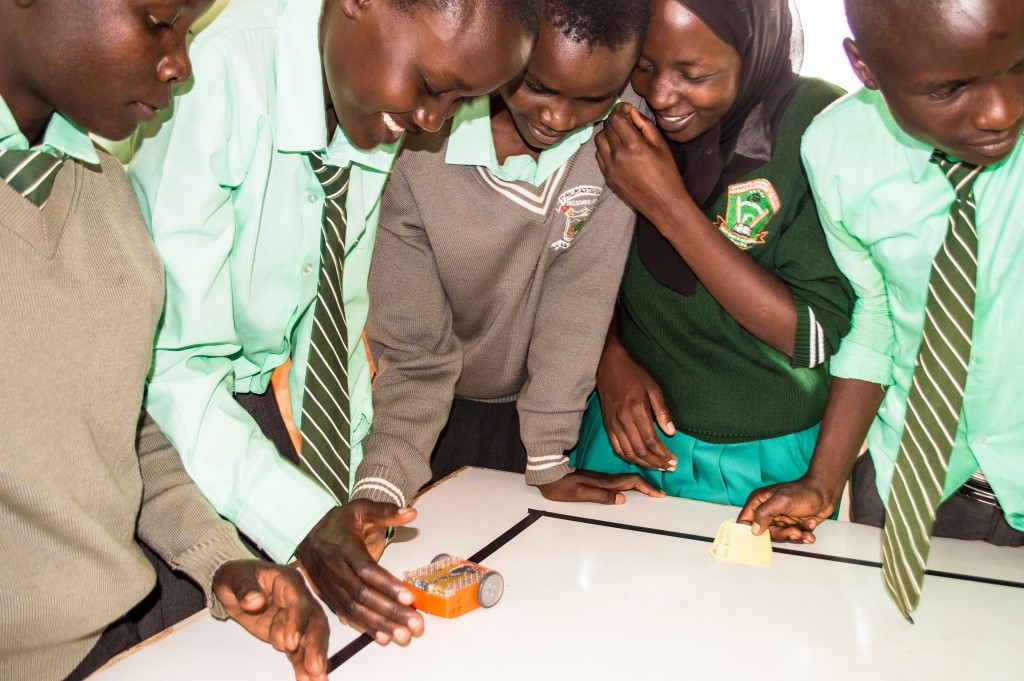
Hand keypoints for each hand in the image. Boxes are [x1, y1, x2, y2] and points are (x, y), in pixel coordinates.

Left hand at [213, 560, 328, 680]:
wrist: (233, 587)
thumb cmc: (236, 577)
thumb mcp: (234, 577)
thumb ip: (245, 588)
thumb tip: (255, 601)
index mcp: (289, 582)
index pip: (299, 602)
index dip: (297, 622)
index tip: (290, 642)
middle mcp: (299, 600)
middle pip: (315, 622)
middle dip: (315, 645)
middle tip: (314, 667)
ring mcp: (295, 620)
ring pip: (311, 640)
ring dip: (315, 659)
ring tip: (317, 679)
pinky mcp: (289, 635)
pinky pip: (299, 651)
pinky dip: (303, 665)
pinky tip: (307, 679)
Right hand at [294, 502, 423, 644]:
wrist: (306, 533)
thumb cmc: (339, 522)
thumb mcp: (361, 508)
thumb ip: (385, 511)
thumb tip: (411, 512)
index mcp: (344, 547)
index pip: (367, 570)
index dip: (387, 585)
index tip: (409, 597)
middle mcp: (335, 570)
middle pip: (364, 595)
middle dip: (390, 611)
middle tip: (415, 624)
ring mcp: (331, 586)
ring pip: (356, 610)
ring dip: (381, 625)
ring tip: (404, 636)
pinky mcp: (329, 597)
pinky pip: (348, 615)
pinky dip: (365, 627)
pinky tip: (383, 637)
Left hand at [537, 469, 664, 503]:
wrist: (546, 474)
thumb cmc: (560, 486)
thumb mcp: (578, 494)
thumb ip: (600, 496)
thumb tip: (622, 500)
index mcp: (603, 482)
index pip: (631, 482)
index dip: (647, 487)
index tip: (660, 494)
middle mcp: (604, 479)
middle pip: (631, 480)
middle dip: (648, 486)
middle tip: (660, 494)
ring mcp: (600, 478)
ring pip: (625, 480)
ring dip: (640, 485)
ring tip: (650, 492)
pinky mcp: (595, 480)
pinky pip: (617, 481)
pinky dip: (629, 485)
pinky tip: (629, 489)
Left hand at [594, 103, 687, 217]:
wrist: (663, 203)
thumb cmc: (667, 173)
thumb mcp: (661, 144)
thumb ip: (644, 124)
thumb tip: (630, 112)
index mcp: (633, 145)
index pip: (615, 118)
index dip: (620, 109)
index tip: (626, 110)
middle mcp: (617, 155)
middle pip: (606, 127)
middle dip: (615, 120)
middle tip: (626, 122)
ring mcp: (609, 167)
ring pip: (599, 140)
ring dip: (608, 134)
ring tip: (621, 136)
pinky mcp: (607, 177)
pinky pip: (599, 155)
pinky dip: (605, 148)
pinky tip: (618, 151)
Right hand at [596, 344, 676, 470]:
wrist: (609, 366)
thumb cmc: (634, 375)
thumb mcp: (653, 388)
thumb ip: (662, 411)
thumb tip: (671, 432)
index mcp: (636, 410)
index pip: (651, 440)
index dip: (663, 454)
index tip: (673, 461)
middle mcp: (623, 420)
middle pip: (640, 450)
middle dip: (655, 462)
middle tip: (668, 468)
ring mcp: (613, 424)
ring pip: (628, 452)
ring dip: (643, 463)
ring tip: (656, 467)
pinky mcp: (607, 426)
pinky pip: (616, 448)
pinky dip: (628, 458)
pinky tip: (638, 460)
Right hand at [736, 477, 838, 543]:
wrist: (826, 493)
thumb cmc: (804, 491)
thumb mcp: (781, 500)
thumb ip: (764, 513)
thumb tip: (753, 530)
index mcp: (759, 502)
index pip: (744, 521)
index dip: (748, 532)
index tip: (760, 540)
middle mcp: (767, 511)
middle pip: (765, 533)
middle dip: (782, 534)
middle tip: (795, 531)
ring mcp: (779, 519)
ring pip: (781, 536)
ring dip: (795, 534)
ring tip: (805, 529)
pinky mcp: (791, 525)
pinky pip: (793, 536)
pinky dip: (804, 534)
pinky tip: (810, 525)